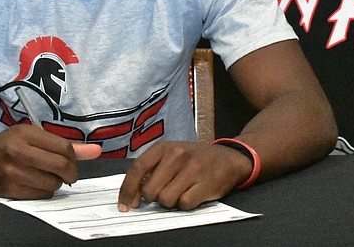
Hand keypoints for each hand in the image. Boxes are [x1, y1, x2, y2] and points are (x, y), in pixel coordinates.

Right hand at [0, 124, 100, 198]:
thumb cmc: (10, 144)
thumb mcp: (34, 136)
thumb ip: (65, 145)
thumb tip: (97, 151)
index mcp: (26, 133)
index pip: (64, 147)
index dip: (74, 158)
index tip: (72, 161)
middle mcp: (17, 151)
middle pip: (60, 166)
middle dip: (70, 173)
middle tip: (68, 174)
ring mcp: (12, 171)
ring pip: (52, 183)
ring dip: (57, 183)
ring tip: (49, 176)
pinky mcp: (9, 189)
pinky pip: (41, 194)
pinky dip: (45, 191)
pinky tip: (38, 183)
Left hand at [117, 141, 249, 210]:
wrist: (229, 158)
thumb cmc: (194, 158)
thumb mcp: (171, 154)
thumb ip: (152, 169)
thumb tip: (133, 194)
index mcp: (163, 147)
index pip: (137, 169)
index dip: (127, 190)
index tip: (124, 205)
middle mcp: (176, 155)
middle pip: (150, 190)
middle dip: (154, 197)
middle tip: (165, 191)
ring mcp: (192, 169)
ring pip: (166, 200)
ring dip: (171, 201)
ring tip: (181, 190)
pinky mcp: (206, 184)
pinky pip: (184, 204)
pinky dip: (186, 204)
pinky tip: (193, 193)